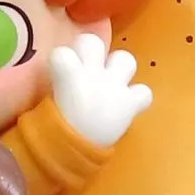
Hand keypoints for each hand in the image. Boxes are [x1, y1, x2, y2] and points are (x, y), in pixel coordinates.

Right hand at [49, 34, 152, 148]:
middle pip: (93, 42)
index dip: (61, 58)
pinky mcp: (130, 104)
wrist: (73, 152)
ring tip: (112, 80)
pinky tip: (128, 104)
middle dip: (90, 50)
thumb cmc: (57, 126)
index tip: (60, 67)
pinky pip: (144, 92)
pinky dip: (138, 97)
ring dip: (118, 68)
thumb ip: (58, 80)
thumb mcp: (51, 98)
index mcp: (68, 76)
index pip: (61, 52)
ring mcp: (114, 88)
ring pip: (125, 58)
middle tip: (87, 66)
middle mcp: (93, 76)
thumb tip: (61, 70)